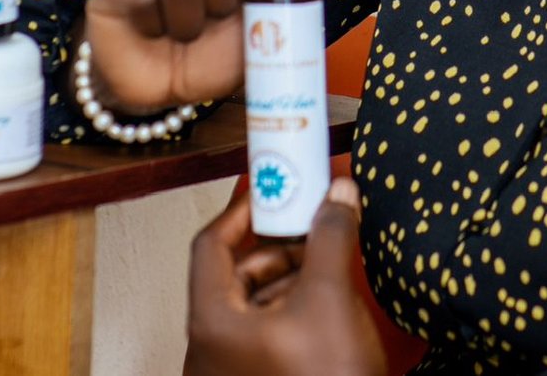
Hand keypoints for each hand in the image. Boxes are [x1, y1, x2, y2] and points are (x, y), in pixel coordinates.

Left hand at [185, 178, 386, 375]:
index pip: (211, 244)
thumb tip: (337, 192)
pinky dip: (289, 307)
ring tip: (325, 257)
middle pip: (232, 274)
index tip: (274, 188)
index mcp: (211, 322)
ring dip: (287, 275)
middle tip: (311, 221)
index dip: (244, 209)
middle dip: (275, 244)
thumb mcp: (331, 299)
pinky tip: (325, 301)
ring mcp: (230, 372)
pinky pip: (263, 334)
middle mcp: (209, 349)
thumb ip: (329, 237)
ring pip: (250, 305)